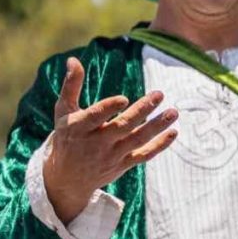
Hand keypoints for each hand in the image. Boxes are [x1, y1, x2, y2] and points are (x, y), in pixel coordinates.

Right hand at [42, 56, 178, 223]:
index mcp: (79, 127)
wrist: (67, 178)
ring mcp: (111, 155)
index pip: (95, 117)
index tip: (124, 99)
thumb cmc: (67, 136)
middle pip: (122, 127)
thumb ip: (71, 86)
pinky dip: (159, 146)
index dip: (108, 108)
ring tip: (174, 112)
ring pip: (137, 141)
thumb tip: (73, 60)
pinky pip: (143, 156)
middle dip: (142, 111)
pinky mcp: (122, 164)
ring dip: (156, 127)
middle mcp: (96, 143)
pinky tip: (173, 132)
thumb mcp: (63, 112)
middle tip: (159, 94)